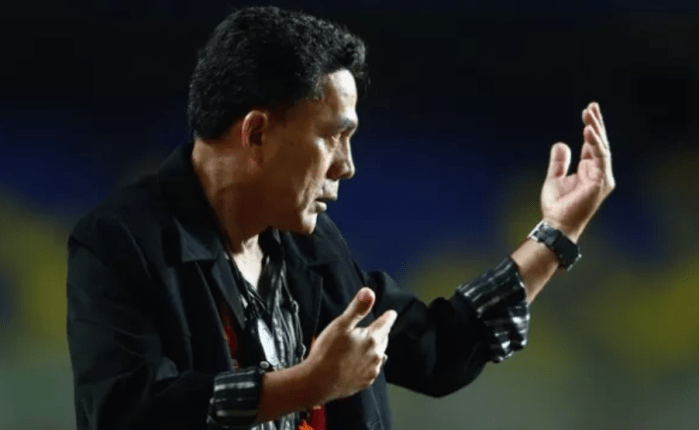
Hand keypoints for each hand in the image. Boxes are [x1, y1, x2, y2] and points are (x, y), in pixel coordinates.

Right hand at [303, 287, 396, 402]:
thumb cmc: (327, 352)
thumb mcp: (340, 325)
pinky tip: (362, 363)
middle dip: (381, 333)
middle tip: (378, 328)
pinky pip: (372, 369)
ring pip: (379, 355)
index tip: (392, 313)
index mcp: (372, 339)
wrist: (318, 382)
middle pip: (383, 339)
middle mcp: (376, 355)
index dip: (388, 317)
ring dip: (376, 349)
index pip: (386, 324)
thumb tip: (369, 292)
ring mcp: (371, 370)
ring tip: (369, 346)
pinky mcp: (365, 382)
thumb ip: (357, 308)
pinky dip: (369, 364)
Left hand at [540, 102, 614, 240]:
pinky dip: (595, 143)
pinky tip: (588, 130)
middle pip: (600, 143)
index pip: (593, 144)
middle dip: (597, 123)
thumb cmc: (557, 205)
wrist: (556, 223)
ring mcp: (602, 177)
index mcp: (590, 170)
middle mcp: (599, 172)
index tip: (587, 110)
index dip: (591, 127)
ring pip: (602, 147)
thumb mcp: (555, 177)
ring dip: (595, 129)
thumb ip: (559, 161)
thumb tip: (561, 143)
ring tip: (588, 113)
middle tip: (591, 106)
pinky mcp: (600, 182)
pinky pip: (600, 157)